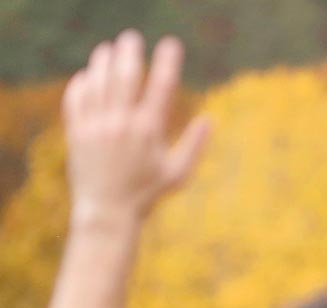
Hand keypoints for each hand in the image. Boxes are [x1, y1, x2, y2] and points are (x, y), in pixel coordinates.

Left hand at [62, 32, 209, 222]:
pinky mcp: (76, 131)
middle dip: (129, 52)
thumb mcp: (179, 173)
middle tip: (132, 38)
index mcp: (149, 131)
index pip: (161, 86)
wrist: (107, 211)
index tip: (172, 45)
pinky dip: (82, 82)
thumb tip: (211, 119)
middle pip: (125, 75)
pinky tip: (88, 76)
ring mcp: (96, 126)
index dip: (168, 62)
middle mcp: (121, 124)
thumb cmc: (147, 194)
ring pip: (98, 81)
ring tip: (107, 50)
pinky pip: (77, 98)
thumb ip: (195, 145)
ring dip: (102, 61)